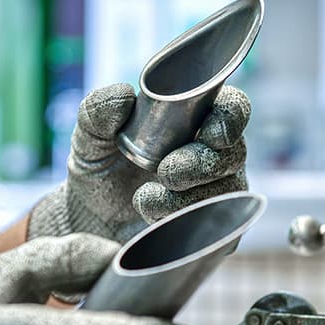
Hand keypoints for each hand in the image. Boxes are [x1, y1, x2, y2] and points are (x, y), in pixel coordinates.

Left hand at [29, 83, 249, 242]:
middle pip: (235, 153)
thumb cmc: (100, 168)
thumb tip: (124, 96)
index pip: (232, 109)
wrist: (93, 219)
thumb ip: (97, 111)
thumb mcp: (89, 137)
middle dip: (203, 164)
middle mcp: (216, 153)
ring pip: (227, 193)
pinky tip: (155, 222)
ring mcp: (220, 192)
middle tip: (166, 173)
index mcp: (196, 120)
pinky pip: (221, 228)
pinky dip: (186, 224)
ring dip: (187, 199)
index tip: (210, 134)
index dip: (231, 118)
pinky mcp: (215, 227)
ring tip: (144, 201)